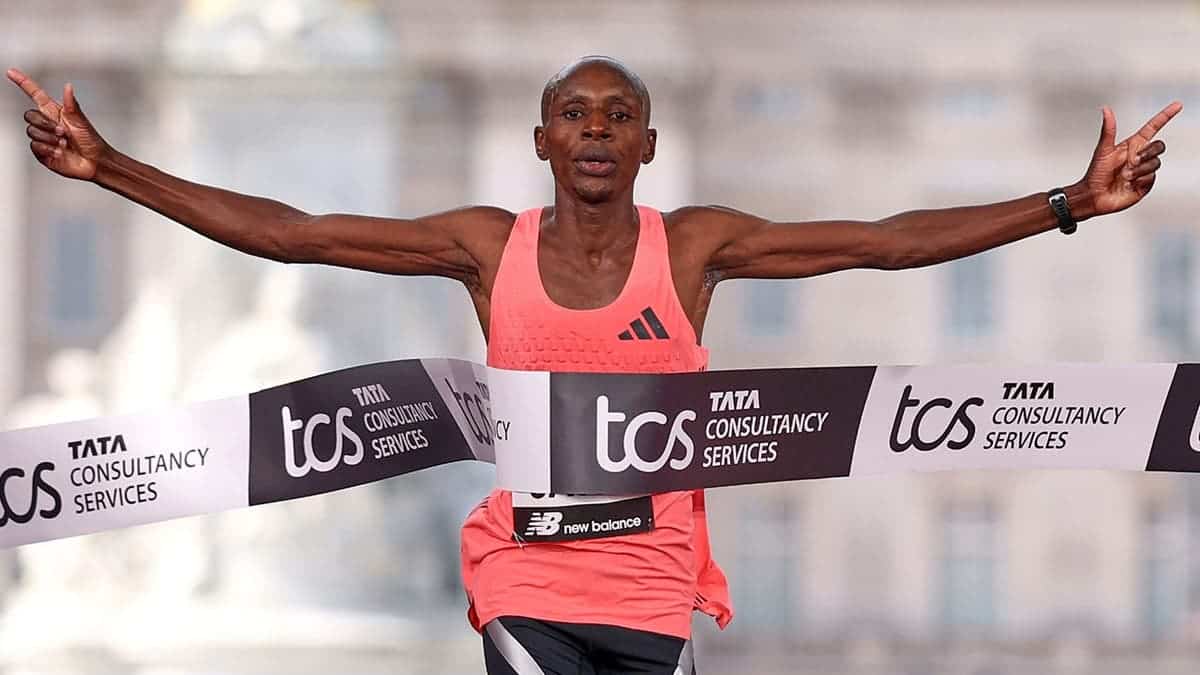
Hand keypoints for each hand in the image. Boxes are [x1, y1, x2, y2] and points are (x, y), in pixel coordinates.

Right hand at [6, 67, 110, 179]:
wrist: (95, 162)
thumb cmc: (91, 141)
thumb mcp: (81, 121)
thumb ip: (71, 105)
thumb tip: (68, 87)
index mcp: (55, 112)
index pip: (35, 94)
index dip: (23, 83)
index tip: (11, 72)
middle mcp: (47, 124)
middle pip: (30, 116)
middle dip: (46, 124)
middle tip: (63, 132)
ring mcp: (44, 138)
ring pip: (31, 132)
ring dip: (49, 138)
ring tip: (64, 144)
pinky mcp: (42, 152)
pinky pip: (35, 147)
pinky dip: (48, 149)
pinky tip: (60, 152)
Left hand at [1081, 101, 1182, 216]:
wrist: (1094, 196)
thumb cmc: (1096, 173)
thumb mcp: (1103, 150)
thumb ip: (1108, 130)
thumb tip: (1106, 110)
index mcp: (1132, 145)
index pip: (1153, 128)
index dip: (1165, 116)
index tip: (1177, 105)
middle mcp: (1140, 156)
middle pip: (1159, 146)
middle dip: (1147, 153)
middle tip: (1131, 162)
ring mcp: (1144, 170)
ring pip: (1155, 163)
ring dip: (1139, 169)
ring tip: (1125, 176)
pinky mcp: (1145, 184)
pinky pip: (1151, 177)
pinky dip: (1140, 180)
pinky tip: (1128, 184)